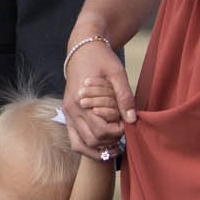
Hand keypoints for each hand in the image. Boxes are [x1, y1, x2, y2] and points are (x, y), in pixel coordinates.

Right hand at [63, 39, 134, 159]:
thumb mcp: (117, 73)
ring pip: (80, 145)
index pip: (101, 130)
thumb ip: (125, 97)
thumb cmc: (101, 59)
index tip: (127, 124)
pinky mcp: (68, 115)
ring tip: (115, 146)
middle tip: (123, 134)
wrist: (82, 50)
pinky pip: (74, 140)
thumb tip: (132, 120)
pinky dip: (88, 147)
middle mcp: (71, 111)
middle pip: (92, 141)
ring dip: (98, 150)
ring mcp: (67, 114)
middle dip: (110, 141)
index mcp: (82, 101)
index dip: (117, 132)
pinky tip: (103, 144)